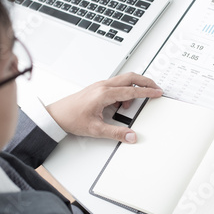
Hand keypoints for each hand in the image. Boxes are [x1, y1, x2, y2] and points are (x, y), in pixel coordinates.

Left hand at [46, 72, 162, 142]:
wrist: (56, 115)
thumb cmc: (71, 118)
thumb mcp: (96, 129)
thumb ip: (116, 133)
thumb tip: (131, 136)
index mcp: (104, 93)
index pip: (132, 90)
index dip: (147, 92)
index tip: (157, 92)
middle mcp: (103, 86)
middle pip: (130, 77)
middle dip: (145, 82)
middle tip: (155, 88)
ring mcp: (100, 85)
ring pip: (123, 80)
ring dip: (133, 88)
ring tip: (130, 106)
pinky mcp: (98, 88)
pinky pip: (116, 85)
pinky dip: (124, 92)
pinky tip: (120, 105)